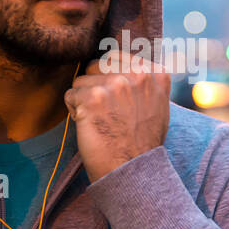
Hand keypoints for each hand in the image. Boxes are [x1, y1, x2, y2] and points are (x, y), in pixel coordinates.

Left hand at [64, 49, 169, 181]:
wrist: (134, 171)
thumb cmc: (142, 142)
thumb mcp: (157, 104)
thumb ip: (144, 81)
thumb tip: (122, 61)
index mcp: (155, 73)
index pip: (116, 57)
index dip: (109, 79)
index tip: (116, 102)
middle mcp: (137, 74)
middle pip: (96, 65)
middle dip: (94, 86)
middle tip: (106, 112)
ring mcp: (115, 84)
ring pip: (81, 81)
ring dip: (84, 101)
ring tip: (100, 121)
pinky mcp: (93, 98)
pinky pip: (70, 96)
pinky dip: (75, 112)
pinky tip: (90, 127)